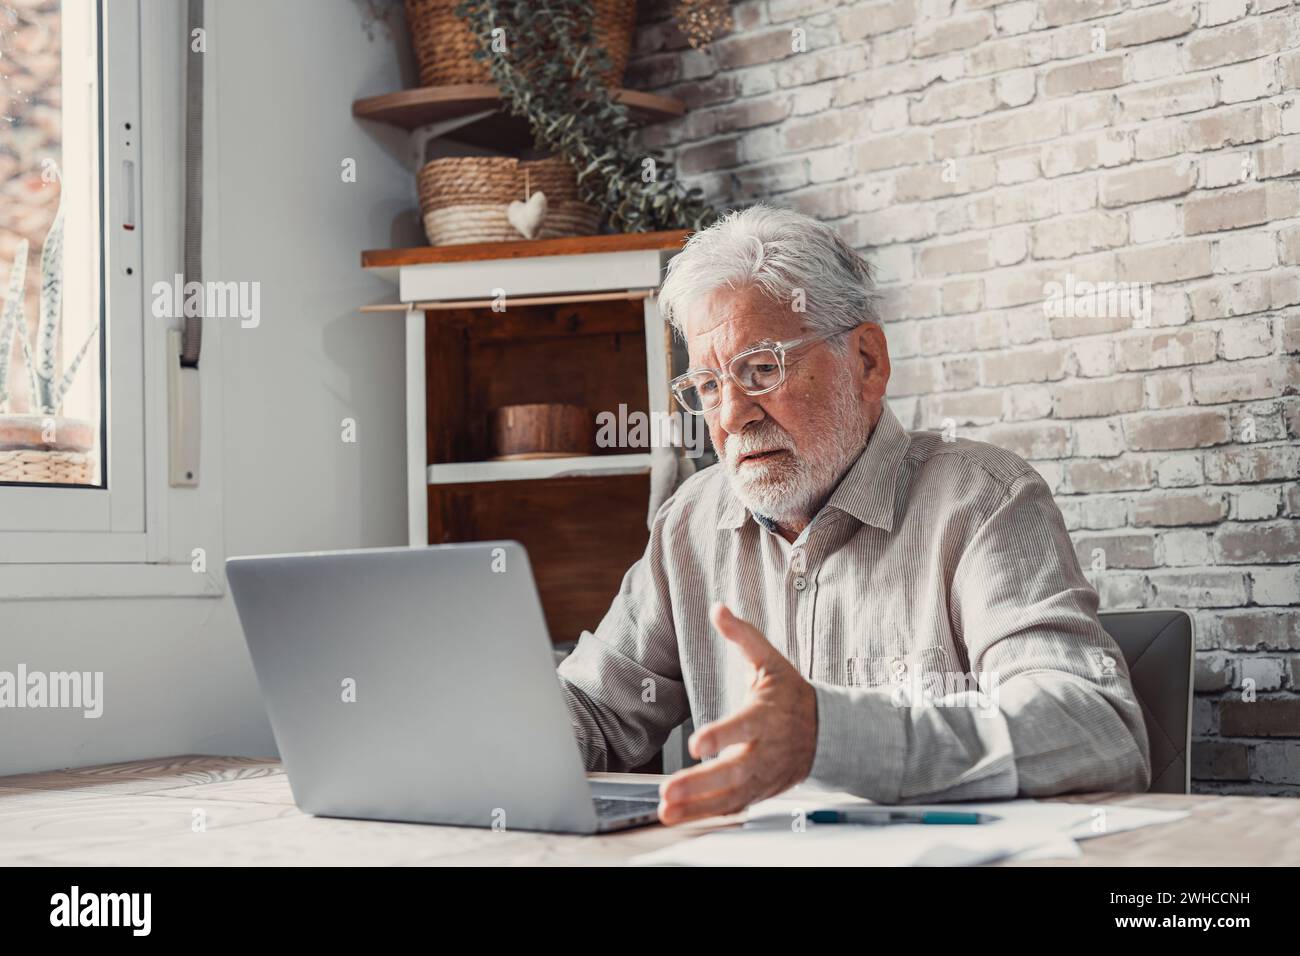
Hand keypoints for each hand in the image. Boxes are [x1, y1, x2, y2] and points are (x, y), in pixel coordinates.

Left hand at [657, 603, 817, 825]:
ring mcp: (763, 775)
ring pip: (731, 796)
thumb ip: (743, 636)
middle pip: (733, 771)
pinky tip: (680, 818)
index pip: (743, 728)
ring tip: (666, 811)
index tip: (698, 745)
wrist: (827, 732)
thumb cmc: (791, 696)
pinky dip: (706, 816)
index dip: (721, 737)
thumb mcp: (770, 661)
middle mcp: (765, 750)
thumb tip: (718, 608)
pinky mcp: (760, 791)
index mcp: (766, 716)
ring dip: (697, 806)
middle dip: (700, 784)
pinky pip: (732, 808)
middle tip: (669, 791)